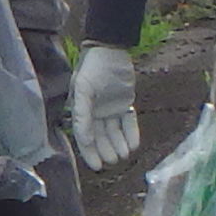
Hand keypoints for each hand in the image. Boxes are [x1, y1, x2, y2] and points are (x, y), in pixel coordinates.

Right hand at [69, 45, 139, 169]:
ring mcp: (110, 108)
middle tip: (114, 161)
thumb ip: (81, 113)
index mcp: (81, 109)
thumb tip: (83, 137)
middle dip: (106, 150)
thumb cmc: (93, 67)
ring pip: (114, 132)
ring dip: (119, 144)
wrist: (111, 49)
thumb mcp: (84, 88)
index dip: (90, 152)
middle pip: (100, 137)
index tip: (97, 166)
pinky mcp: (124, 103)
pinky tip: (134, 145)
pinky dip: (131, 133)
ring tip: (125, 155)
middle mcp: (95, 112)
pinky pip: (128, 122)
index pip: (85, 136)